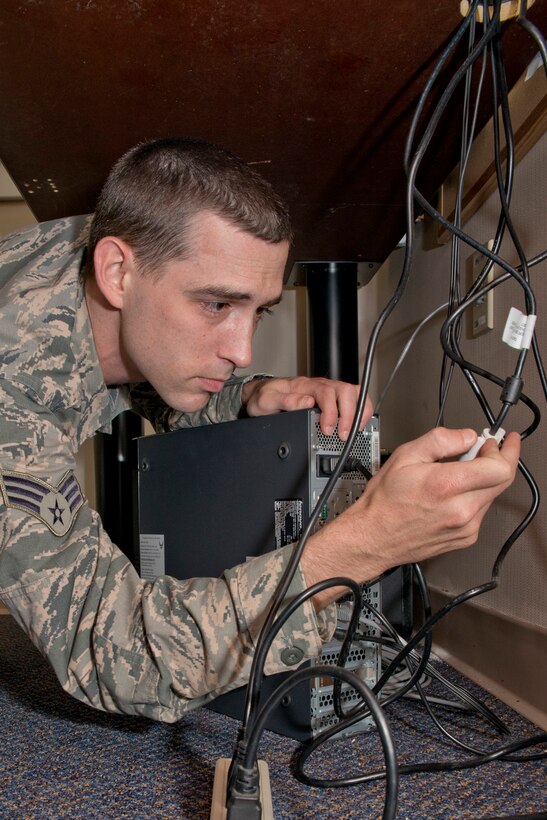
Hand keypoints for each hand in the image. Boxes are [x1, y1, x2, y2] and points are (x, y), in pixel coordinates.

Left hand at [241, 376, 372, 439]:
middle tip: (342, 434)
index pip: (326, 393)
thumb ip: (286, 401)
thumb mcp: (267, 401)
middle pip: (345, 390)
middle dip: (348, 414)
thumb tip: (306, 402)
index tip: (328, 429)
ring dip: (358, 411)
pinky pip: (352, 398)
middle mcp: (318, 385)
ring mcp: (327, 390)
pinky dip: (360, 409)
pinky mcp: (331, 397)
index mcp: (304, 386)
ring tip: (353, 430)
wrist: (261, 393)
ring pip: (353, 392)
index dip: (331, 412)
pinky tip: (356, 423)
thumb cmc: (265, 397)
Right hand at [302, 427, 520, 607]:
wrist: (374, 537)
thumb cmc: (384, 502)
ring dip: (484, 479)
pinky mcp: (465, 538)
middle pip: (502, 481)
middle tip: (488, 449)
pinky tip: (453, 492)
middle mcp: (461, 510)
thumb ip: (441, 440)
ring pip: (491, 495)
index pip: (499, 468)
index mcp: (447, 486)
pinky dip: (474, 497)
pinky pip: (480, 511)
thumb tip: (467, 437)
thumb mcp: (405, 456)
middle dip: (499, 460)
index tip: (503, 440)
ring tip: (460, 471)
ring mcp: (466, 528)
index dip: (505, 450)